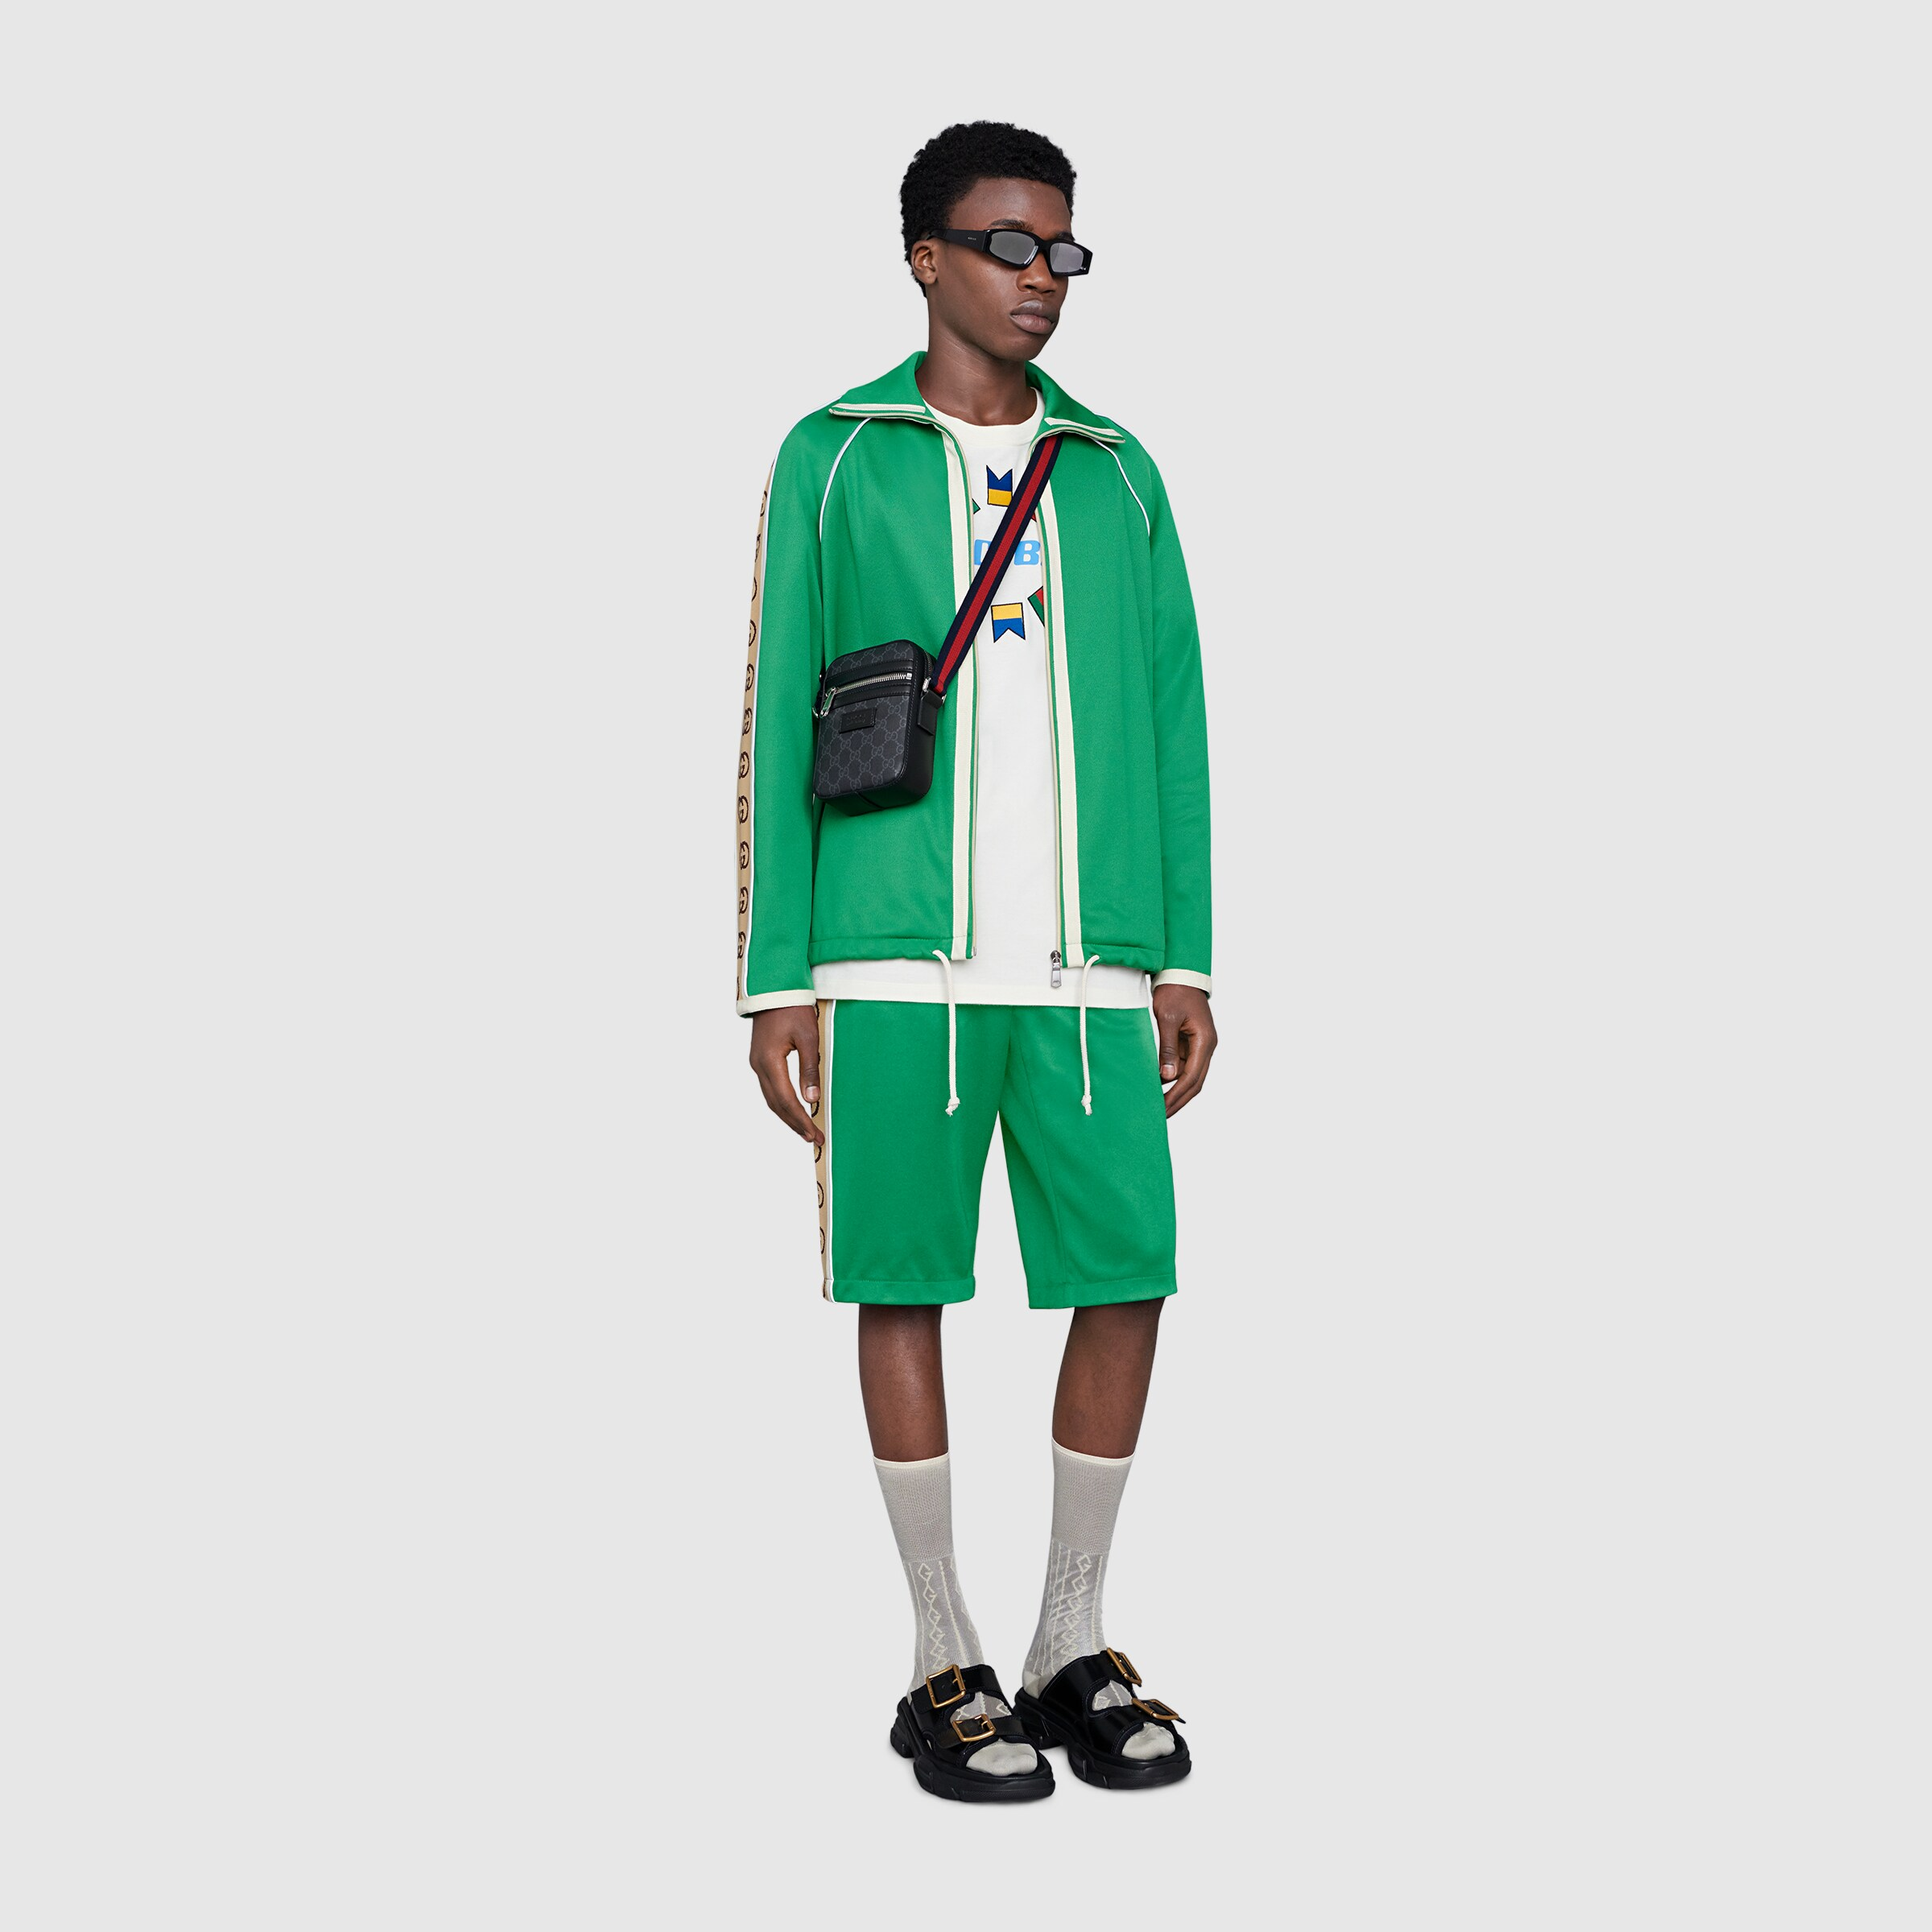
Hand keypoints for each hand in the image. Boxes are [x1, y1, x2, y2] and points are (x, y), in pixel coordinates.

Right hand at [749, 1005, 821, 1144]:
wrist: (774, 989)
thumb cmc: (793, 1009)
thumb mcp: (808, 1037)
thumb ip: (809, 1068)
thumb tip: (812, 1099)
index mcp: (769, 1061)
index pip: (786, 1100)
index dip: (801, 1120)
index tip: (815, 1134)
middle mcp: (758, 1066)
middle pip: (775, 1105)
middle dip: (795, 1124)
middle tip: (814, 1139)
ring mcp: (757, 1063)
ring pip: (770, 1099)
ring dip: (787, 1116)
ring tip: (805, 1130)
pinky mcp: (760, 1059)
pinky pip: (769, 1088)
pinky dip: (781, 1103)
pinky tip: (793, 1109)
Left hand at [1153, 985, 1216, 1117]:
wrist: (1180, 973)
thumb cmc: (1175, 991)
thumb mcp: (1167, 1018)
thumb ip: (1168, 1047)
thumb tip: (1167, 1076)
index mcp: (1205, 1042)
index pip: (1191, 1078)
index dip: (1176, 1096)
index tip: (1162, 1109)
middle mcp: (1206, 1047)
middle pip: (1195, 1083)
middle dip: (1178, 1100)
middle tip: (1160, 1116)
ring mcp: (1200, 1046)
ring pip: (1190, 1076)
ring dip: (1175, 1091)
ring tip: (1157, 1106)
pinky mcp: (1191, 1043)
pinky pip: (1183, 1066)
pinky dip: (1172, 1078)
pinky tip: (1158, 1086)